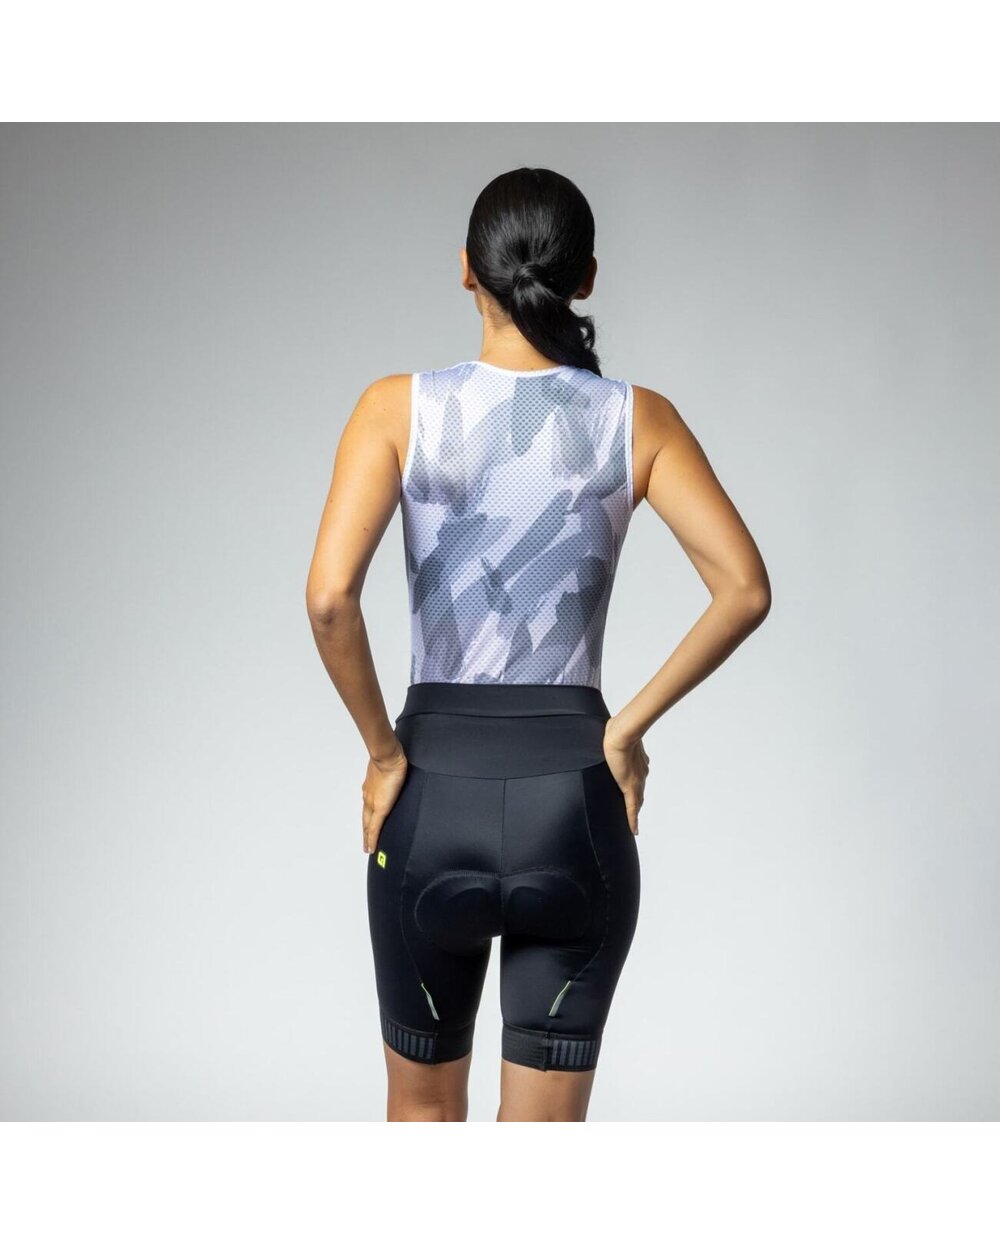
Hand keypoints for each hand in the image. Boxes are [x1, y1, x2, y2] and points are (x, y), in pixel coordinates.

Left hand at [361, 742, 407, 854]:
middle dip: (365, 833)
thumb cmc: (389, 758)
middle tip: (365, 845)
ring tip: (368, 847)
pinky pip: (374, 828)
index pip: (367, 809)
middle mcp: (368, 798)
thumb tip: (393, 775)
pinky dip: (372, 839)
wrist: (387, 757)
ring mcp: (372, 804)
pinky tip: (371, 848)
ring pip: (367, 826)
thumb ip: (388, 776)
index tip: (367, 830)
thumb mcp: (388, 769)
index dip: (367, 821)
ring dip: (367, 837)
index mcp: (370, 790)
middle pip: (365, 820)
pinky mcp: (379, 809)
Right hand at [603, 716, 648, 834]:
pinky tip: (634, 830)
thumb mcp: (616, 737)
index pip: (639, 779)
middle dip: (638, 803)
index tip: (637, 795)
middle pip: (640, 793)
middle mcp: (641, 774)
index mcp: (639, 763)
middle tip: (635, 813)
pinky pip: (632, 809)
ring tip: (633, 823)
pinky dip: (633, 820)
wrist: (621, 735)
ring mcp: (636, 782)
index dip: (638, 789)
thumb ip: (614, 739)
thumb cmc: (617, 731)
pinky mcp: (630, 789)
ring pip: (637, 802)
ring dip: (635, 812)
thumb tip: (607, 733)